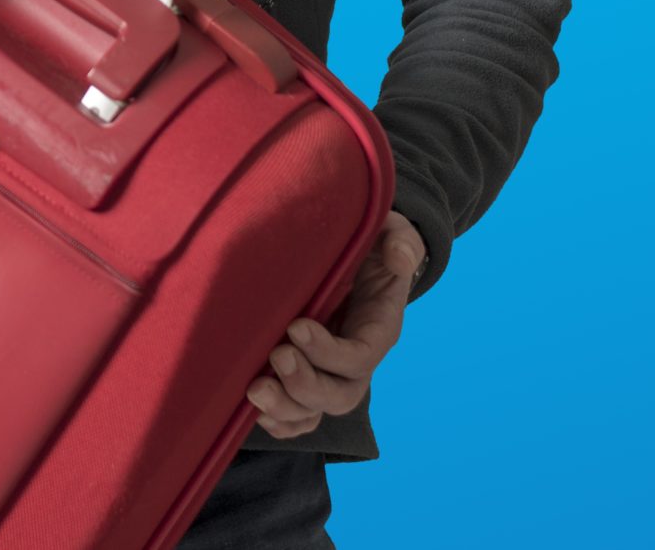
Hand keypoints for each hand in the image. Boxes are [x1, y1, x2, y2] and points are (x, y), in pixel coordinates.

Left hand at [245, 211, 425, 439]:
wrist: (351, 260)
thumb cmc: (368, 245)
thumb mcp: (390, 233)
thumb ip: (400, 241)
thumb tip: (400, 258)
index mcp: (377, 331)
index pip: (359, 357)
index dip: (329, 352)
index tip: (296, 327)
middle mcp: (355, 362)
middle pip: (338, 395)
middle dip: (305, 384)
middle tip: (276, 354)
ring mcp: (330, 375)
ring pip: (313, 411)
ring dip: (285, 407)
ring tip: (255, 390)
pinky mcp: (307, 377)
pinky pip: (298, 416)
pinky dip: (279, 421)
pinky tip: (253, 410)